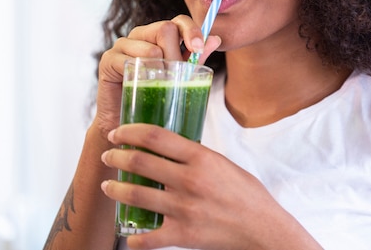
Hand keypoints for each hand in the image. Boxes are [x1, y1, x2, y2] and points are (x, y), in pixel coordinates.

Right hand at [93, 15, 221, 138]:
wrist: (132, 123)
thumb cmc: (158, 97)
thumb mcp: (182, 75)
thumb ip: (196, 57)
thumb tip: (216, 39)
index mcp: (160, 35)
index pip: (179, 21)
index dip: (192, 31)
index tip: (199, 48)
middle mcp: (142, 35)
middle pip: (165, 29)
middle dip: (176, 54)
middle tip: (178, 75)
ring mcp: (123, 45)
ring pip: (149, 46)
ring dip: (160, 67)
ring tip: (162, 84)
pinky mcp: (108, 60)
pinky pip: (127, 59)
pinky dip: (140, 72)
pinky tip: (144, 83)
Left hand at [101, 124, 306, 249]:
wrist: (262, 228)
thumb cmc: (246, 194)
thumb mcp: (223, 164)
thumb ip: (196, 156)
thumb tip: (169, 149)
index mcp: (201, 158)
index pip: (155, 137)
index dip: (130, 132)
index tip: (118, 133)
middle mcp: (189, 180)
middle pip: (140, 162)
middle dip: (116, 157)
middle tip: (108, 156)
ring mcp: (183, 209)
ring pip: (135, 195)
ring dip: (115, 189)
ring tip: (109, 187)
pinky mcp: (182, 235)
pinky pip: (147, 238)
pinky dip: (133, 238)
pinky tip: (129, 233)